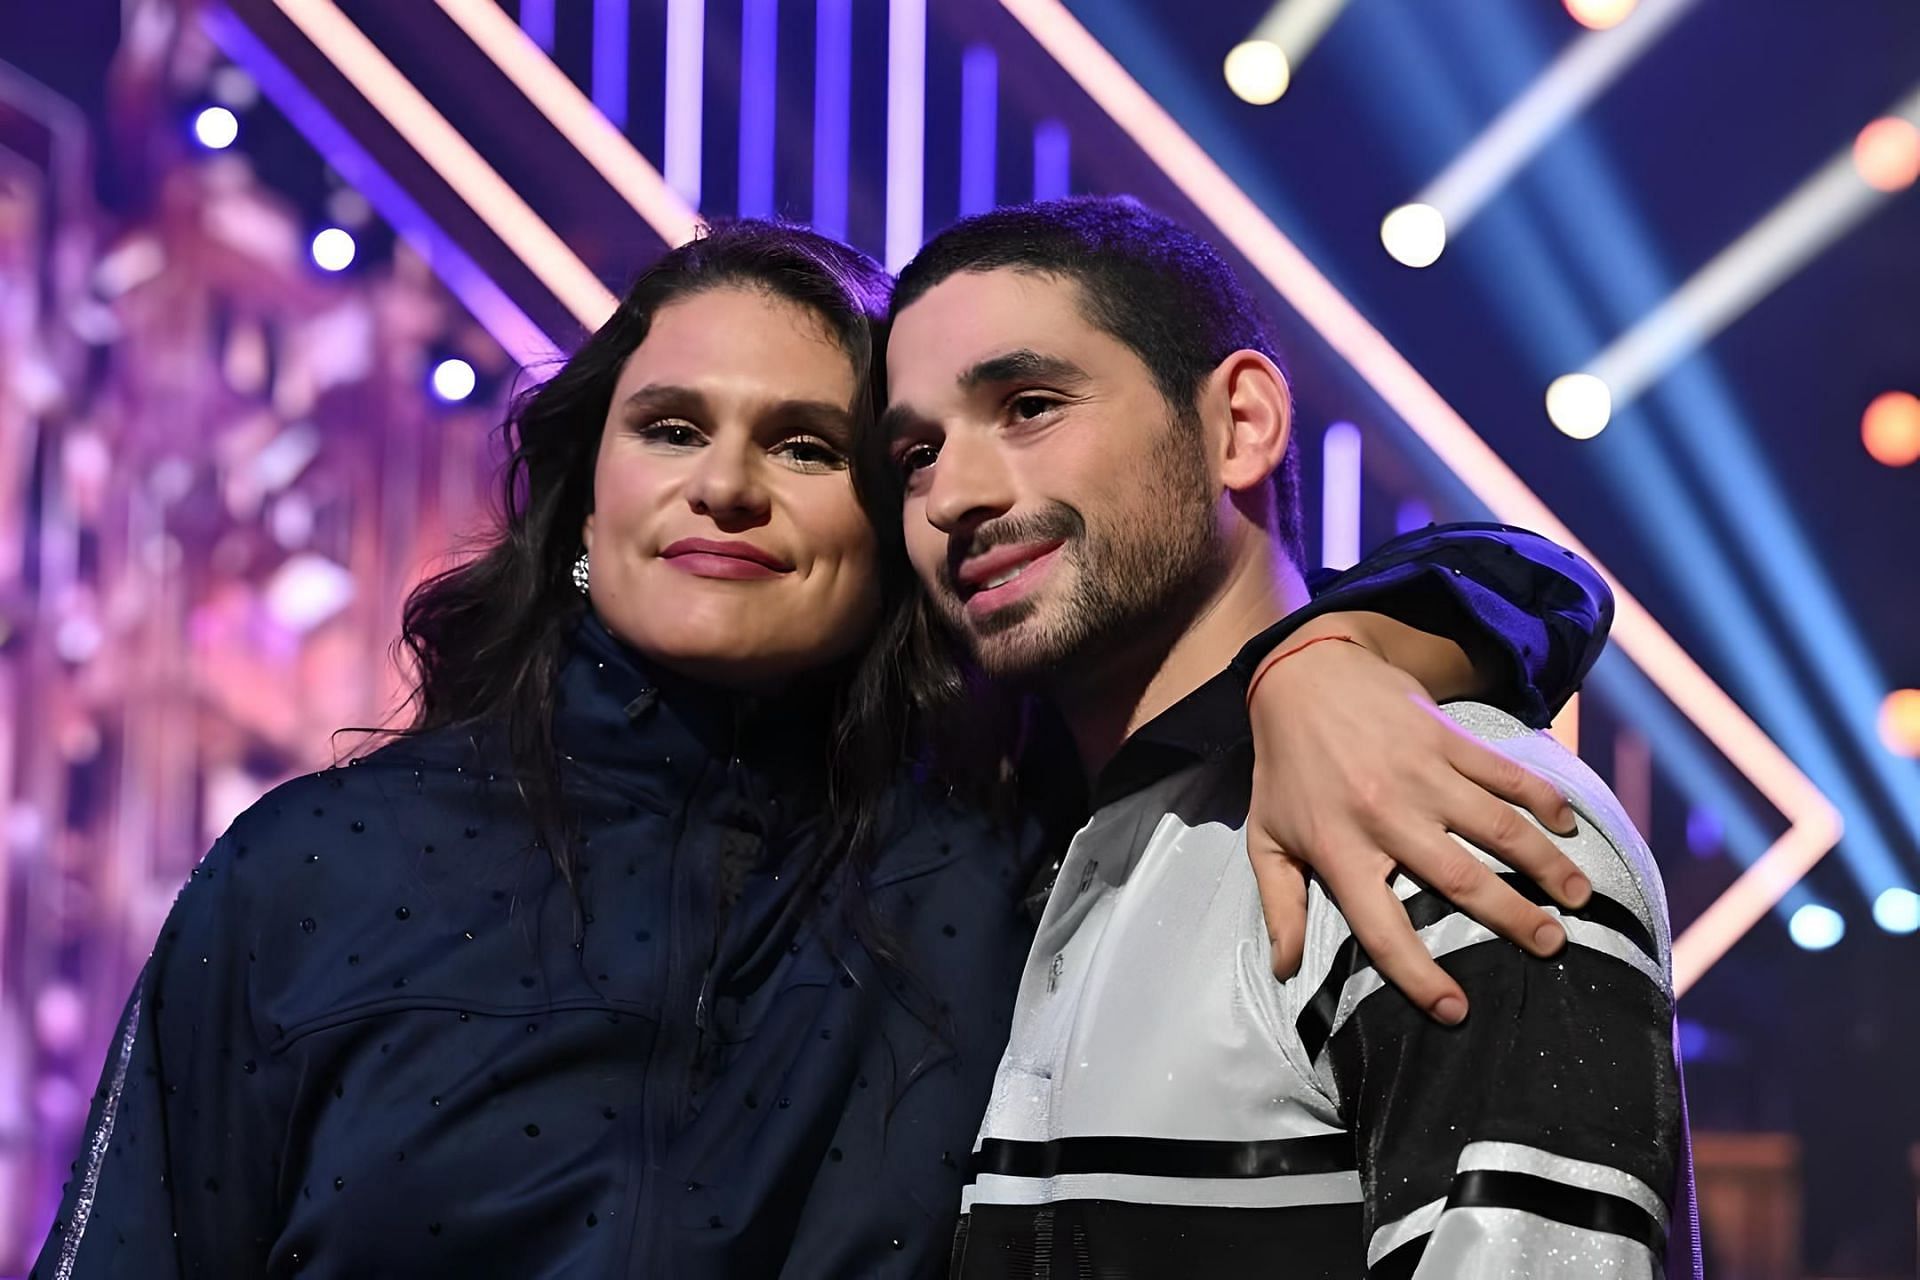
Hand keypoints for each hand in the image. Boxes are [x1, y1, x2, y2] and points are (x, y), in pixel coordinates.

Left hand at [1244, 629, 1589, 1024]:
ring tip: (1579, 897)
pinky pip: (1504, 773)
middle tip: (1552, 947)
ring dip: (1545, 864)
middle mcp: (1386, 815)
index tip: (1456, 1011)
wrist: (1301, 675)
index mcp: (1339, 849)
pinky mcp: (1445, 738)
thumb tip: (1286, 969)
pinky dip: (1542, 799)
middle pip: (1460, 880)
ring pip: (1497, 827)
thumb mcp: (1267, 838)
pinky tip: (1569, 825)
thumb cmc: (1285, 767)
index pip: (1382, 928)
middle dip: (1513, 918)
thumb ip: (1281, 904)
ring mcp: (1421, 773)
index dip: (1418, 975)